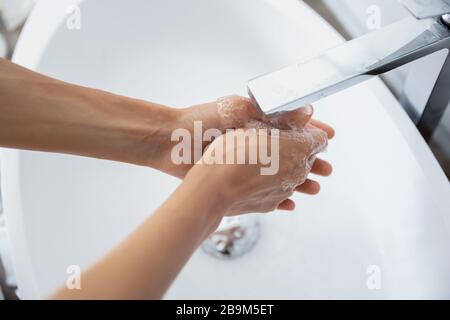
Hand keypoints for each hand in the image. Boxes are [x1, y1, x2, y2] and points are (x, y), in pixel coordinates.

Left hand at [159, 95, 333, 195]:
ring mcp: (246, 161)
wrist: (171, 142)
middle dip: (310, 161)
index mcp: (257, 119)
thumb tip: (305, 110)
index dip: (312, 132)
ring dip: (298, 180)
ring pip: (280, 173)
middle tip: (326, 170)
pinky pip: (263, 189)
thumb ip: (270, 110)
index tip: (330, 138)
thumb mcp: (238, 109)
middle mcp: (255, 140)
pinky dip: (277, 196)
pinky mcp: (236, 178)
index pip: (293, 126)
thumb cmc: (201, 121)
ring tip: (314, 188)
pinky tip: (290, 202)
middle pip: (291, 152)